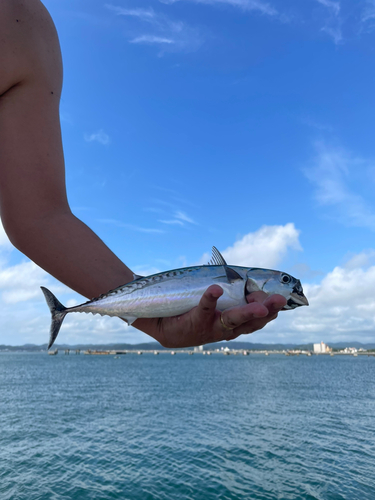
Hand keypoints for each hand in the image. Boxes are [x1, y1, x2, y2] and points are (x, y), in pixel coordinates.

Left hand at [133, 285, 286, 347]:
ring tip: (260, 306)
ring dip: (247, 312)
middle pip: (250, 321)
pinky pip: (204, 309)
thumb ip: (229, 294)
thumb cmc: (193, 312)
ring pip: (232, 320)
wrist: (164, 326)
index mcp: (233, 324)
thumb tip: (243, 275)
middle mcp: (225, 328)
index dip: (269, 311)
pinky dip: (210, 299)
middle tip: (281, 301)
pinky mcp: (194, 321)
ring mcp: (211, 326)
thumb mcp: (214, 306)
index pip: (257, 320)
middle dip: (267, 311)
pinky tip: (215, 290)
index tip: (279, 299)